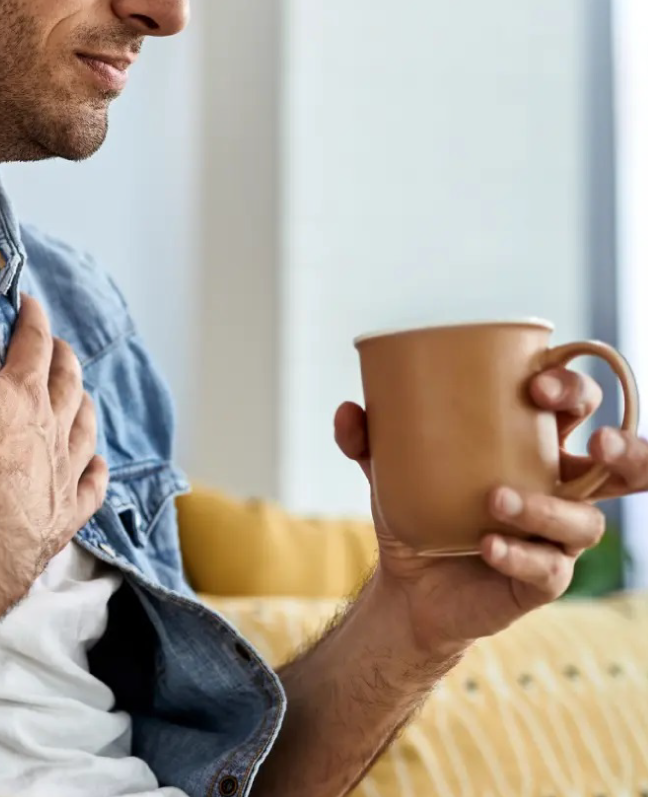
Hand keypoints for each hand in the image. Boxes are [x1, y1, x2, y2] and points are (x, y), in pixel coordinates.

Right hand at [0, 265, 108, 592]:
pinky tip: (98, 468)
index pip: (34, 343)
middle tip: (61, 348)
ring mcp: (64, 470)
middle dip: (64, 360)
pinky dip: (95, 474)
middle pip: (66, 383)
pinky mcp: (66, 512)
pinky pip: (90, 488)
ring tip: (84, 399)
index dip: (33, 320)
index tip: (31, 305)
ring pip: (83, 430)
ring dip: (84, 409)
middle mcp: (53, 426)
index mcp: (26, 393)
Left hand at [335, 366, 644, 650]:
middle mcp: (557, 486)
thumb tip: (348, 411)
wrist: (407, 584)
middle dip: (622, 448)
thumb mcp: (388, 468)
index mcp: (531, 444)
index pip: (574, 406)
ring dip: (548, 507)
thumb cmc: (416, 509)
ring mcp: (554, 536)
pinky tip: (488, 545)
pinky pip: (548, 569)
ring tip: (496, 498)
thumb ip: (369, 438)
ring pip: (586, 521)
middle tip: (595, 440)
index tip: (535, 384)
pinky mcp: (542, 579)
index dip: (572, 389)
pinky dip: (520, 554)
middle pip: (618, 464)